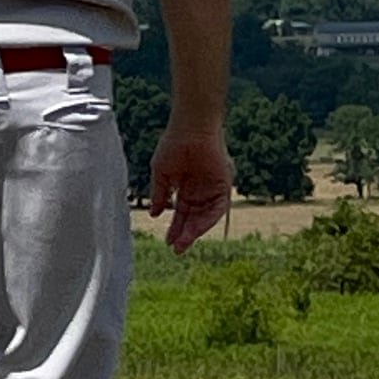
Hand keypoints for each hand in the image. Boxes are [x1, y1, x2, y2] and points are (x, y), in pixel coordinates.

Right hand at [150, 124, 234, 252]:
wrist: (190, 129)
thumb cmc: (172, 146)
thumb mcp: (161, 174)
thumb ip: (159, 194)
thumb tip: (155, 214)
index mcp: (185, 188)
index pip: (181, 213)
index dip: (175, 228)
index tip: (167, 241)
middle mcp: (200, 191)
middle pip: (193, 218)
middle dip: (185, 234)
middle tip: (176, 249)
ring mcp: (212, 189)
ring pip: (205, 216)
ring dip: (195, 231)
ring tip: (183, 243)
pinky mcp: (223, 185)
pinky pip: (218, 208)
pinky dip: (208, 219)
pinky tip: (196, 228)